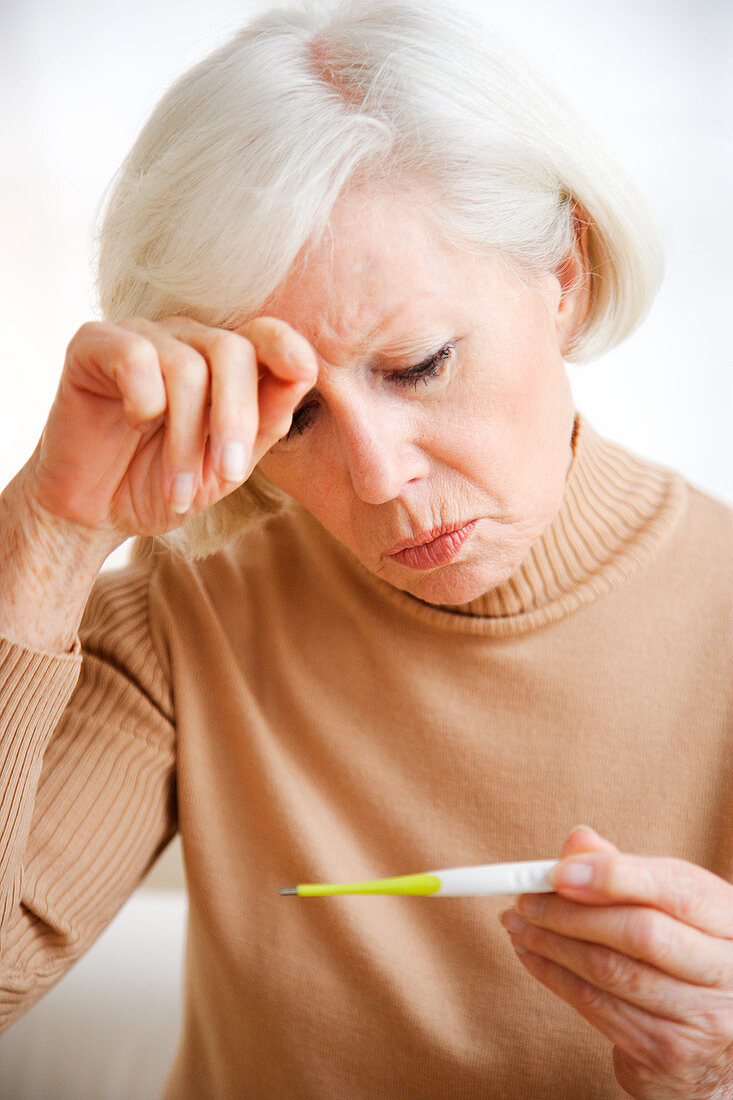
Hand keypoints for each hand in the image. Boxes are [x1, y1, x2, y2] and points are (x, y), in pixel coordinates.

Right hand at [21, 315, 317, 545]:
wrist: (97, 514)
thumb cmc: (164, 485)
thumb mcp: (228, 466)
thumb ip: (265, 422)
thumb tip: (303, 372)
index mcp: (223, 363)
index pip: (265, 334)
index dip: (288, 347)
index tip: (302, 373)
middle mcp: (184, 338)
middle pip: (231, 350)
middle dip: (235, 419)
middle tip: (228, 473)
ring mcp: (139, 335)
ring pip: (186, 366)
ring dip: (185, 439)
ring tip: (176, 488)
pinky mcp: (94, 342)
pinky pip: (135, 357)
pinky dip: (143, 401)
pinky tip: (133, 423)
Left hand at [499, 827, 732, 1097]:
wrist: (721, 1039)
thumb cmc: (689, 953)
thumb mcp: (675, 906)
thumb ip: (628, 871)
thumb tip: (577, 843)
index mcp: (731, 920)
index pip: (678, 889)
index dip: (615, 876)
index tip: (559, 871)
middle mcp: (727, 972)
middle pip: (639, 933)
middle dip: (570, 912)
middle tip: (525, 899)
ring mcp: (700, 1019)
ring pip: (610, 972)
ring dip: (550, 944)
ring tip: (518, 923)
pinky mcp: (666, 1053)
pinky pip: (597, 1008)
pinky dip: (554, 977)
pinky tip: (533, 956)